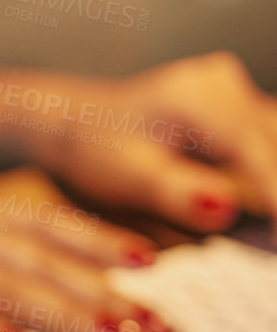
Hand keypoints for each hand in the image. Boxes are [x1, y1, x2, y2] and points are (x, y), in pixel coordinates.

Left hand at [0, 54, 276, 231]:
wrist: (74, 121)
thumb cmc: (93, 150)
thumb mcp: (128, 177)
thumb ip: (176, 194)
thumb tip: (226, 211)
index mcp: (196, 97)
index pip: (254, 148)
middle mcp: (222, 86)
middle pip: (274, 141)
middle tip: (276, 245)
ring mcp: (233, 93)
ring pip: (274, 139)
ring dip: (276, 185)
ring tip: (273, 237)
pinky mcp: (237, 110)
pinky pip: (267, 143)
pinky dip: (270, 175)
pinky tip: (270, 219)